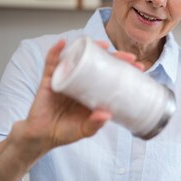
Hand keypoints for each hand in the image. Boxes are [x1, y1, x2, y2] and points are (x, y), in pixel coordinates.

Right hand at [17, 39, 143, 152]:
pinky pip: (51, 63)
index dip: (123, 69)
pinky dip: (55, 52)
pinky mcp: (50, 80)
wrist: (42, 136)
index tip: (139, 67)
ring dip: (88, 48)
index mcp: (92, 92)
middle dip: (113, 57)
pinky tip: (62, 44)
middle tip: (128, 57)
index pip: (110, 75)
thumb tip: (106, 114)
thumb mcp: (84, 130)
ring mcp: (66, 78)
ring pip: (78, 58)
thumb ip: (94, 124)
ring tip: (101, 44)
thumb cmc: (65, 131)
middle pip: (97, 63)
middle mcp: (81, 82)